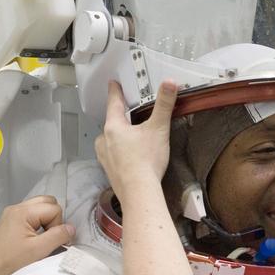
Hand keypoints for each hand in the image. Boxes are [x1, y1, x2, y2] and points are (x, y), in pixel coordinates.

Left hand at [0, 195, 74, 274]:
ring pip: (39, 206)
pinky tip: (32, 237)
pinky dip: (37, 222)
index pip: (54, 209)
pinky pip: (31, 213)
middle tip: (47, 236)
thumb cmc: (14, 262)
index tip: (50, 242)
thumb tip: (71, 228)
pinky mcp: (10, 220)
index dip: (57, 225)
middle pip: (47, 201)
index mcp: (23, 212)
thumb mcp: (40, 250)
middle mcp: (16, 207)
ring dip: (45, 220)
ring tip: (40, 237)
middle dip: (53, 218)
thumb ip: (58, 236)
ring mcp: (12, 213)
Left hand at [94, 80, 177, 198]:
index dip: (115, 92)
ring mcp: (105, 157)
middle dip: (120, 120)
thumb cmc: (146, 160)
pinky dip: (121, 154)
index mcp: (113, 127)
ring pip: (111, 141)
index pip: (113, 103)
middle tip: (130, 117)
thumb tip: (170, 82)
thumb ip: (164, 104)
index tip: (112, 84)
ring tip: (133, 140)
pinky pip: (114, 157)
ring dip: (120, 138)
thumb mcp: (158, 128)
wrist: (139, 192)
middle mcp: (104, 141)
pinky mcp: (110, 172)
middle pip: (112, 124)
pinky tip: (132, 158)